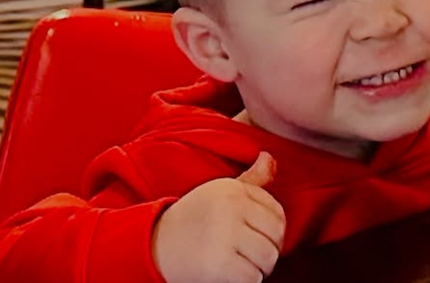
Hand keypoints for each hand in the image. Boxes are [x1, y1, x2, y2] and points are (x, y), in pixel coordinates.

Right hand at [153, 152, 285, 282]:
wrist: (152, 246)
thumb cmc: (193, 220)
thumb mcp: (220, 193)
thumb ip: (251, 179)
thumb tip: (269, 158)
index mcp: (233, 189)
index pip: (277, 212)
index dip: (272, 231)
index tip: (255, 237)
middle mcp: (230, 207)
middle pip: (276, 236)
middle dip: (268, 250)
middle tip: (250, 255)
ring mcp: (224, 234)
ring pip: (268, 258)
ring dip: (259, 268)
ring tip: (241, 264)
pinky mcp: (219, 263)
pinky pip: (252, 277)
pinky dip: (246, 281)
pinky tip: (231, 275)